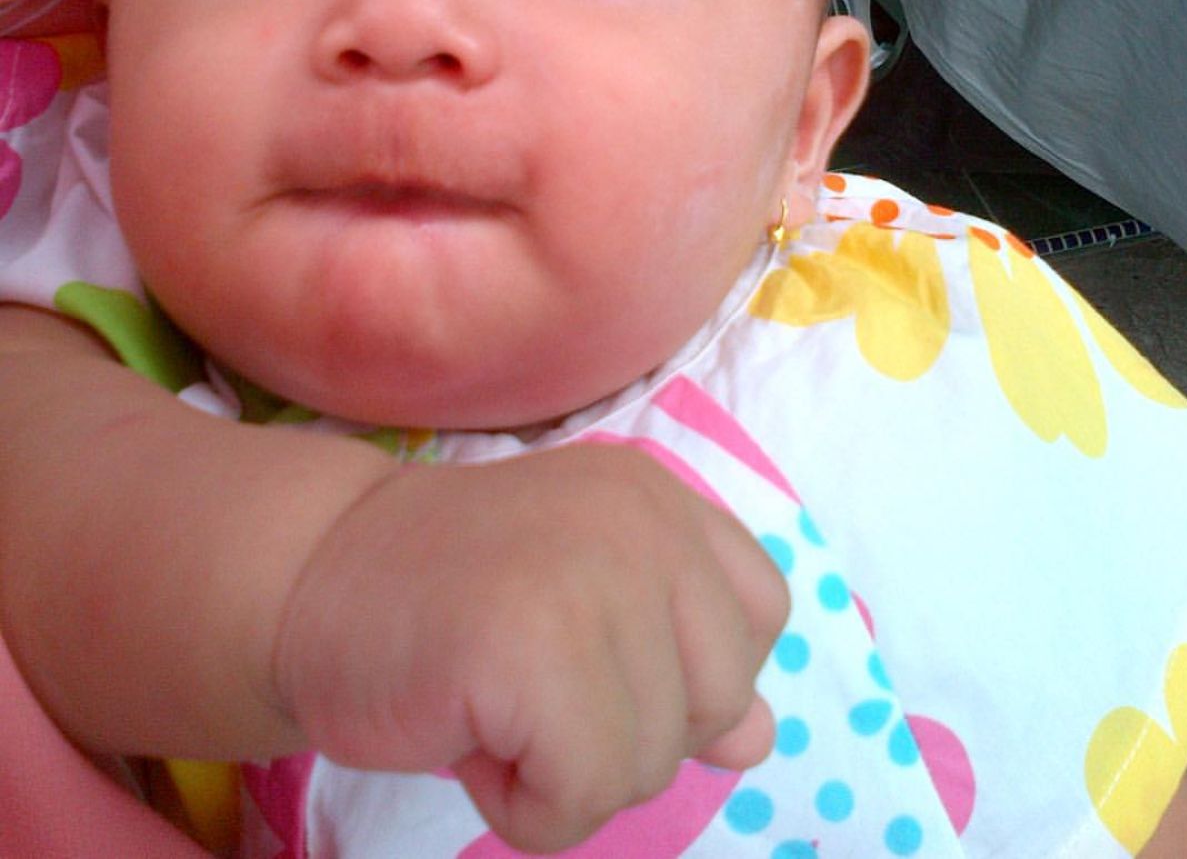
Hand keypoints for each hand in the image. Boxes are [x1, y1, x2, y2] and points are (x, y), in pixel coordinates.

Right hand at [272, 443, 788, 852]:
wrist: (308, 575)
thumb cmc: (449, 597)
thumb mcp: (586, 608)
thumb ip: (678, 659)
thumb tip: (762, 740)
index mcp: (660, 496)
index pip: (761, 613)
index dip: (692, 669)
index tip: (600, 660)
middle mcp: (642, 519)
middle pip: (721, 701)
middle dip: (629, 730)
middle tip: (530, 684)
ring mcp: (590, 576)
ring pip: (651, 764)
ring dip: (566, 773)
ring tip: (490, 702)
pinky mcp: (531, 647)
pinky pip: (580, 799)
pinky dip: (523, 807)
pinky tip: (468, 737)